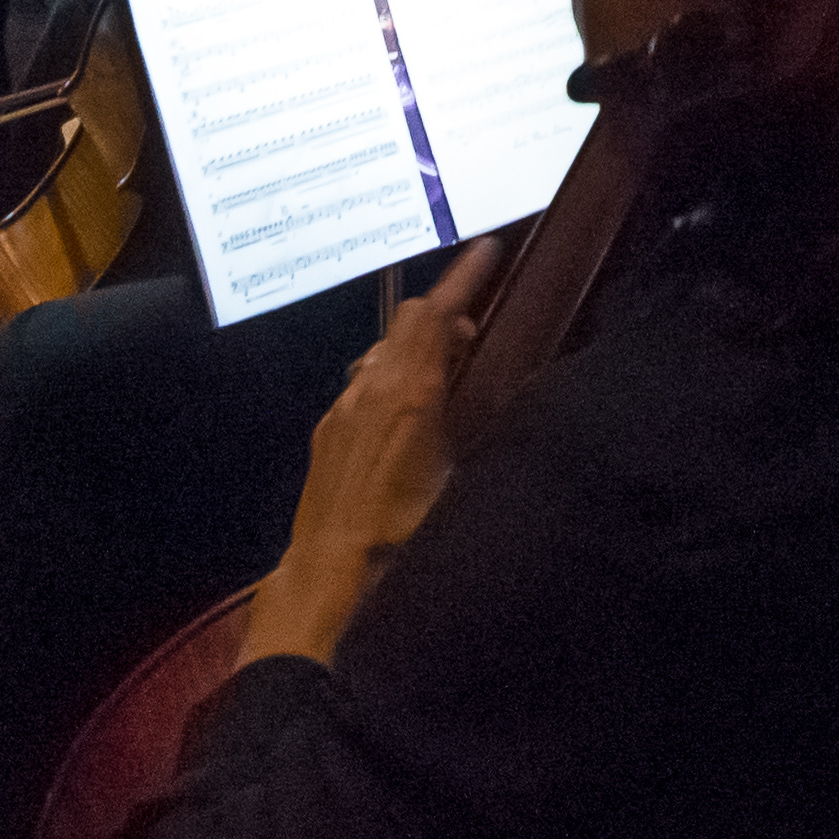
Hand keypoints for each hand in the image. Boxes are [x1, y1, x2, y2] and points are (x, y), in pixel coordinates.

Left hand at [247, 234, 509, 665]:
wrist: (327, 589)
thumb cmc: (403, 542)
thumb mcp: (461, 487)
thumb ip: (484, 433)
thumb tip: (512, 402)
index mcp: (408, 394)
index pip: (434, 314)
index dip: (464, 278)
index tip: (488, 249)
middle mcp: (367, 391)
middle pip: (405, 324)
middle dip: (443, 310)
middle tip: (479, 320)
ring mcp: (340, 413)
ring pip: (381, 353)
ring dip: (415, 346)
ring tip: (452, 365)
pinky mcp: (326, 440)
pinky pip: (363, 385)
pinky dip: (392, 376)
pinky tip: (408, 411)